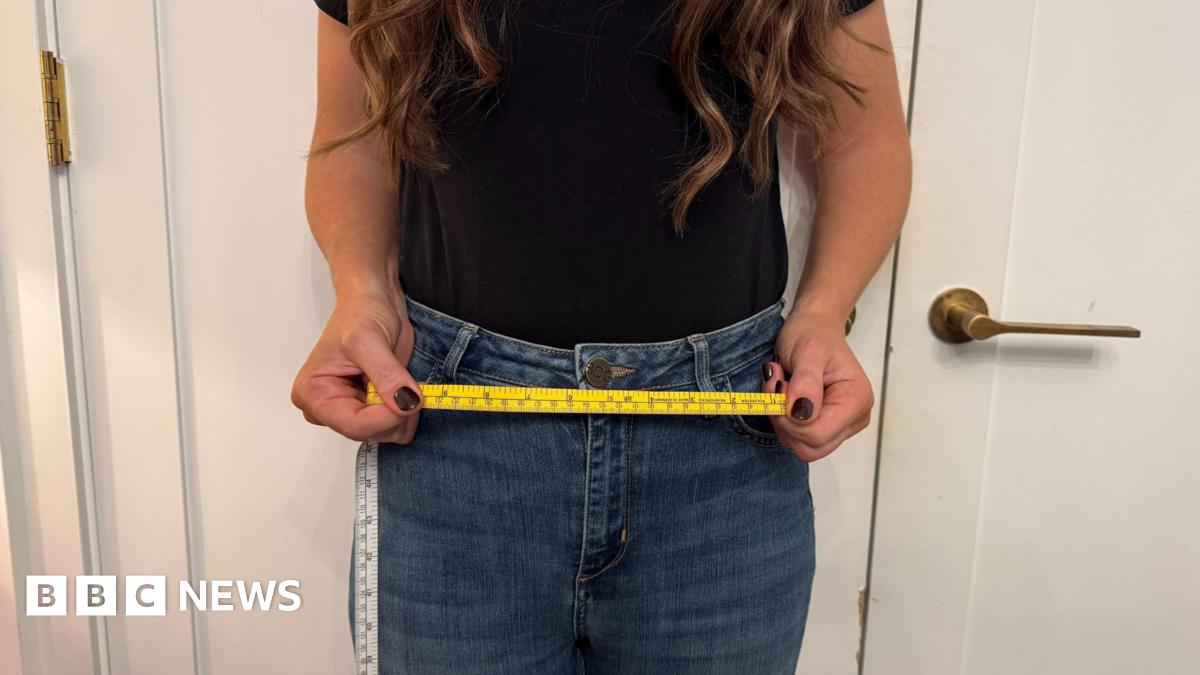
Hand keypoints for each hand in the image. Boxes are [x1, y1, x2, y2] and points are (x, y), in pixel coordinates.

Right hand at [291, 287, 424, 443]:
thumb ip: (387, 375)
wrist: (374, 303)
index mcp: (313, 394)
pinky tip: (398, 385)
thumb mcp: (370, 339)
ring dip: (402, 408)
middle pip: (371, 433)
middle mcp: (327, 409)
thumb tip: (406, 403)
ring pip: (387, 433)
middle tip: (399, 377)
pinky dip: (406, 408)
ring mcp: (349, 412)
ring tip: (396, 377)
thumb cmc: (360, 314)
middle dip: (395, 409)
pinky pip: (396, 427)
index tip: (409, 395)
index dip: (388, 415)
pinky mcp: (370, 411)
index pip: (354, 426)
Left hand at [761, 312, 873, 461]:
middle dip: (783, 419)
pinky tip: (785, 397)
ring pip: (801, 446)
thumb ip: (805, 383)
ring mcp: (842, 426)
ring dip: (781, 419)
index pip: (817, 434)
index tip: (781, 385)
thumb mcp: (807, 351)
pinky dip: (784, 421)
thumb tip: (801, 415)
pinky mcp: (827, 427)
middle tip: (777, 384)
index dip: (790, 417)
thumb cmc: (813, 334)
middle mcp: (854, 418)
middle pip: (810, 445)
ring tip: (781, 386)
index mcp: (856, 399)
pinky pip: (798, 439)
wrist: (814, 327)